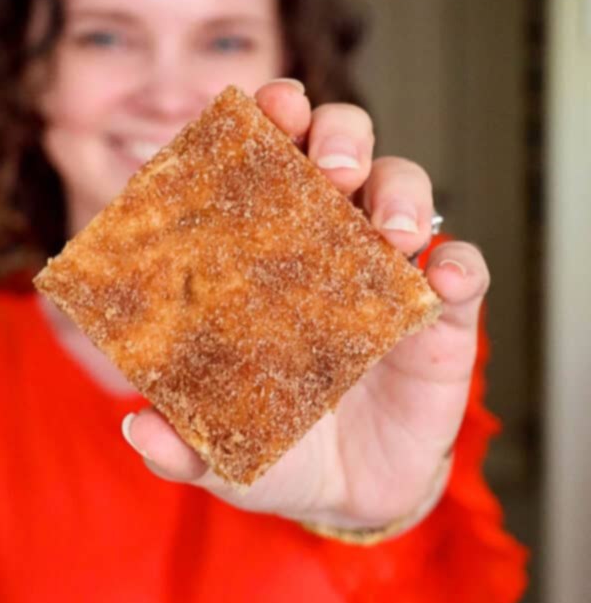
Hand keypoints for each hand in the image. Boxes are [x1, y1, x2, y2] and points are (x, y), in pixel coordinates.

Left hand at [121, 79, 489, 529]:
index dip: (268, 122)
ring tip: (392, 231)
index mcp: (264, 251)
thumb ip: (181, 442)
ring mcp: (388, 273)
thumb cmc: (277, 445)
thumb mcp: (222, 448)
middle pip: (341, 150)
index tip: (267, 108)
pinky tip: (442, 277)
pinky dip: (458, 264)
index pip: (266, 162)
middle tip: (330, 167)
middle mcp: (327, 243)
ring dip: (399, 193)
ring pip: (404, 190)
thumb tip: (139, 427)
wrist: (349, 494)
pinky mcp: (441, 316)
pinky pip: (463, 270)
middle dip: (338, 136)